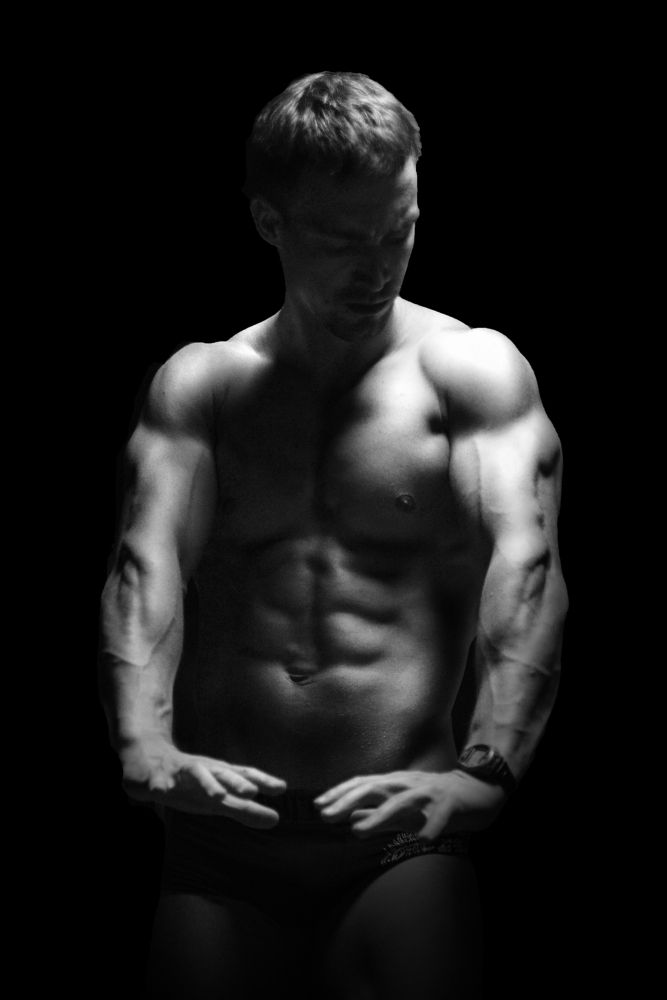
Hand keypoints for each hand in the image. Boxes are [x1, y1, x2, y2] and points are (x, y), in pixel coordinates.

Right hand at [119, 736, 286, 828]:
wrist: (148, 760)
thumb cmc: (188, 783)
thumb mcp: (216, 799)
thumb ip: (243, 810)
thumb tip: (275, 820)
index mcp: (218, 775)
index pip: (244, 775)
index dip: (262, 780)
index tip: (281, 788)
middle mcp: (203, 770)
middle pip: (222, 773)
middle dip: (236, 781)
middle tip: (251, 792)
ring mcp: (180, 772)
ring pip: (195, 773)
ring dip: (206, 783)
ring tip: (217, 796)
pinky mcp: (156, 778)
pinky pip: (157, 783)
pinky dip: (160, 786)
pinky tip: (161, 793)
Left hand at [314, 769, 506, 840]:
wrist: (476, 791)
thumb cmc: (434, 801)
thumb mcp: (403, 809)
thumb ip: (377, 815)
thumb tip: (351, 821)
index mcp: (395, 783)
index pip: (361, 784)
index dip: (339, 794)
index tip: (317, 806)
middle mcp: (407, 783)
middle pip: (373, 788)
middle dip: (348, 802)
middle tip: (325, 817)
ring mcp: (429, 792)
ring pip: (402, 802)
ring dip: (379, 816)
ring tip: (360, 832)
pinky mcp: (451, 804)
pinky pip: (439, 816)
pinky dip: (430, 826)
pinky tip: (422, 839)